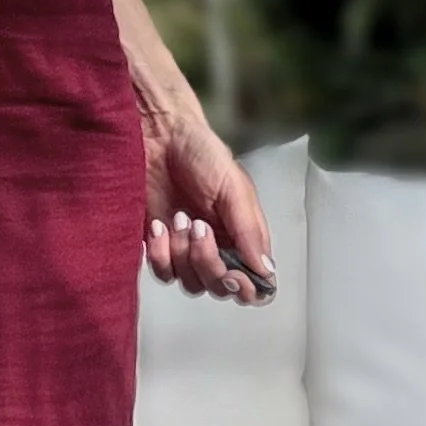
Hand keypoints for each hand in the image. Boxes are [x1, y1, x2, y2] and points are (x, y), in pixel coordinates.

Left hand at [142, 106, 274, 303]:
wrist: (159, 137)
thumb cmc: (201, 154)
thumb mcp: (233, 188)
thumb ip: (249, 230)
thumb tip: (266, 271)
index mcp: (244, 235)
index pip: (254, 282)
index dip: (246, 287)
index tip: (233, 273)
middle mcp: (219, 247)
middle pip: (221, 287)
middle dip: (208, 263)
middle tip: (198, 226)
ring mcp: (188, 250)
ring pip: (191, 283)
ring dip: (182, 254)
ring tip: (178, 217)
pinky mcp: (160, 248)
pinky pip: (163, 273)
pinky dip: (160, 254)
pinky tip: (159, 226)